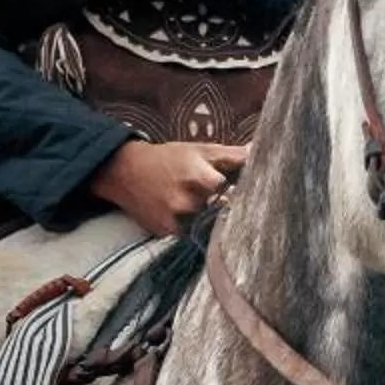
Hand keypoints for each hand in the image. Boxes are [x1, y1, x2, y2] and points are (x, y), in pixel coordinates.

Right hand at [90, 138, 246, 237]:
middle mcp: (186, 201)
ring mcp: (175, 219)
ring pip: (206, 223)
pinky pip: (190, 233)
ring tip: (198, 203)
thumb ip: (231, 155)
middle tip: (223, 198)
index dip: (239, 191)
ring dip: (208, 216)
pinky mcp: (165, 232)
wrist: (126, 171)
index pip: (230, 191)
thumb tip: (258, 152)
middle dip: (224, 204)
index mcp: (197, 176)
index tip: (244, 190)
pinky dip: (192, 225)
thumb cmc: (169, 158)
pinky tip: (185, 214)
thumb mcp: (200, 150)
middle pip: (221, 209)